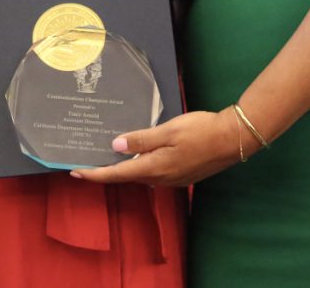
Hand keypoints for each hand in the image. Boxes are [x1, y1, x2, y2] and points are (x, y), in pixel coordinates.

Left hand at [71, 109, 245, 186]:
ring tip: (106, 155)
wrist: (233, 139)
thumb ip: (141, 140)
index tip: (76, 171)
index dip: (95, 173)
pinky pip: (152, 172)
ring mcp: (172, 178)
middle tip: (87, 159)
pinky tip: (135, 154)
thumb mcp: (168, 131)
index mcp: (154, 168)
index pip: (117, 174)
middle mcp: (160, 178)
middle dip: (106, 170)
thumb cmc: (200, 131)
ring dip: (122, 168)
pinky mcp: (180, 174)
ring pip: (139, 175)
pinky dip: (138, 165)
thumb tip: (115, 147)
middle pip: (126, 177)